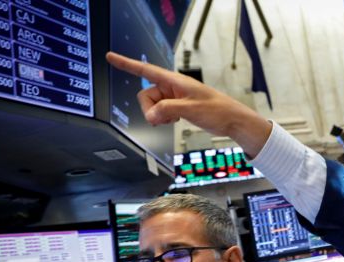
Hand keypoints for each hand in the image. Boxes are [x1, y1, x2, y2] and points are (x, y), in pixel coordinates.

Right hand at [105, 52, 270, 156]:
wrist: (233, 120)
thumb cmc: (217, 111)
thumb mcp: (191, 110)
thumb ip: (168, 110)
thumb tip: (151, 116)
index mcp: (174, 81)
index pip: (145, 70)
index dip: (127, 64)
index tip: (110, 57)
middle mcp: (172, 87)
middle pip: (146, 96)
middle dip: (150, 110)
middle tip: (165, 119)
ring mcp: (174, 97)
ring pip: (153, 106)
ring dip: (158, 116)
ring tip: (175, 120)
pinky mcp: (178, 107)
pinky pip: (161, 112)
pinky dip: (164, 118)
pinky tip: (176, 121)